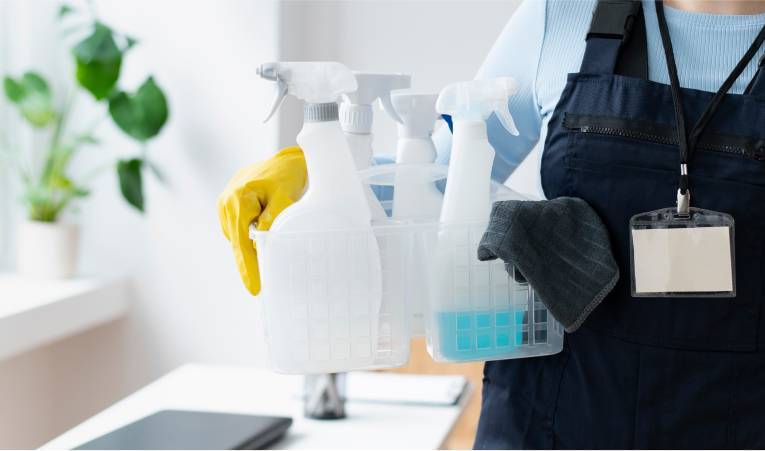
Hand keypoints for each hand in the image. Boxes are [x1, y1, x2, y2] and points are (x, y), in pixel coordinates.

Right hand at [217, 146, 306, 294]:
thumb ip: (273, 218)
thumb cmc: (286, 176)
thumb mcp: (284, 196)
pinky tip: (259, 242)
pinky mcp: (228, 207)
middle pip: (237, 243)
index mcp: (239, 199)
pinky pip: (237, 230)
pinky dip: (247, 240)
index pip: (242, 241)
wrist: (282, 161)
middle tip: (257, 288)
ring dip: (248, 250)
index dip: (248, 266)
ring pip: (236, 238)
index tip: (254, 287)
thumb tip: (263, 242)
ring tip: (265, 256)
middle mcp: (226, 203)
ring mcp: (224, 205)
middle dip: (247, 266)